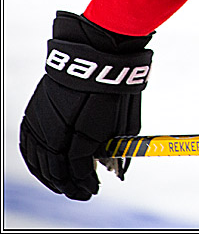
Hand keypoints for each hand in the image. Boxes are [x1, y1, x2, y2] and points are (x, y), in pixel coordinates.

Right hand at [20, 12, 152, 199]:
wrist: (96, 52)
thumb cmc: (116, 84)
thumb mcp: (124, 118)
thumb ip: (115, 146)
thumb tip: (115, 169)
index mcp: (82, 131)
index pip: (78, 169)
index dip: (85, 183)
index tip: (93, 190)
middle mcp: (57, 129)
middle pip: (56, 168)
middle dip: (68, 184)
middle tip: (80, 192)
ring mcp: (42, 120)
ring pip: (38, 159)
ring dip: (50, 176)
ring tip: (63, 185)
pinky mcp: (34, 111)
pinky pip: (28, 143)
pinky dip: (34, 158)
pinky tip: (42, 166)